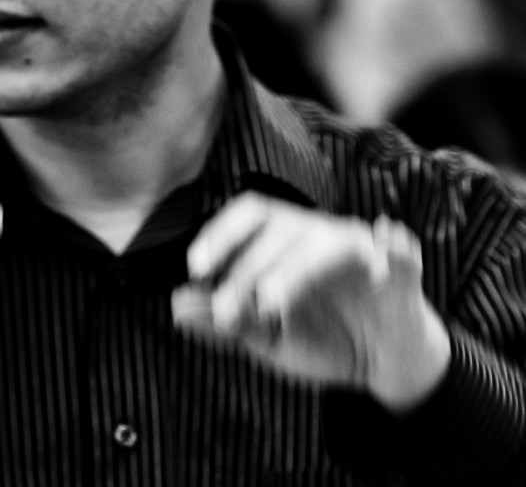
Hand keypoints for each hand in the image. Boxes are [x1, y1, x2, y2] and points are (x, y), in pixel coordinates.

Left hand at [171, 193, 450, 411]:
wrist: (381, 364)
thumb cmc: (319, 336)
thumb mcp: (267, 339)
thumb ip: (226, 323)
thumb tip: (176, 306)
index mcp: (287, 239)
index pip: (251, 216)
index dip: (222, 234)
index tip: (195, 268)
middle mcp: (321, 234)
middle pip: (283, 228)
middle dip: (247, 267)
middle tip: (226, 312)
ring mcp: (363, 249)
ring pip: (330, 241)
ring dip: (295, 270)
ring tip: (268, 304)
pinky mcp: (404, 273)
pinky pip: (402, 251)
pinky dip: (396, 244)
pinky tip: (387, 238)